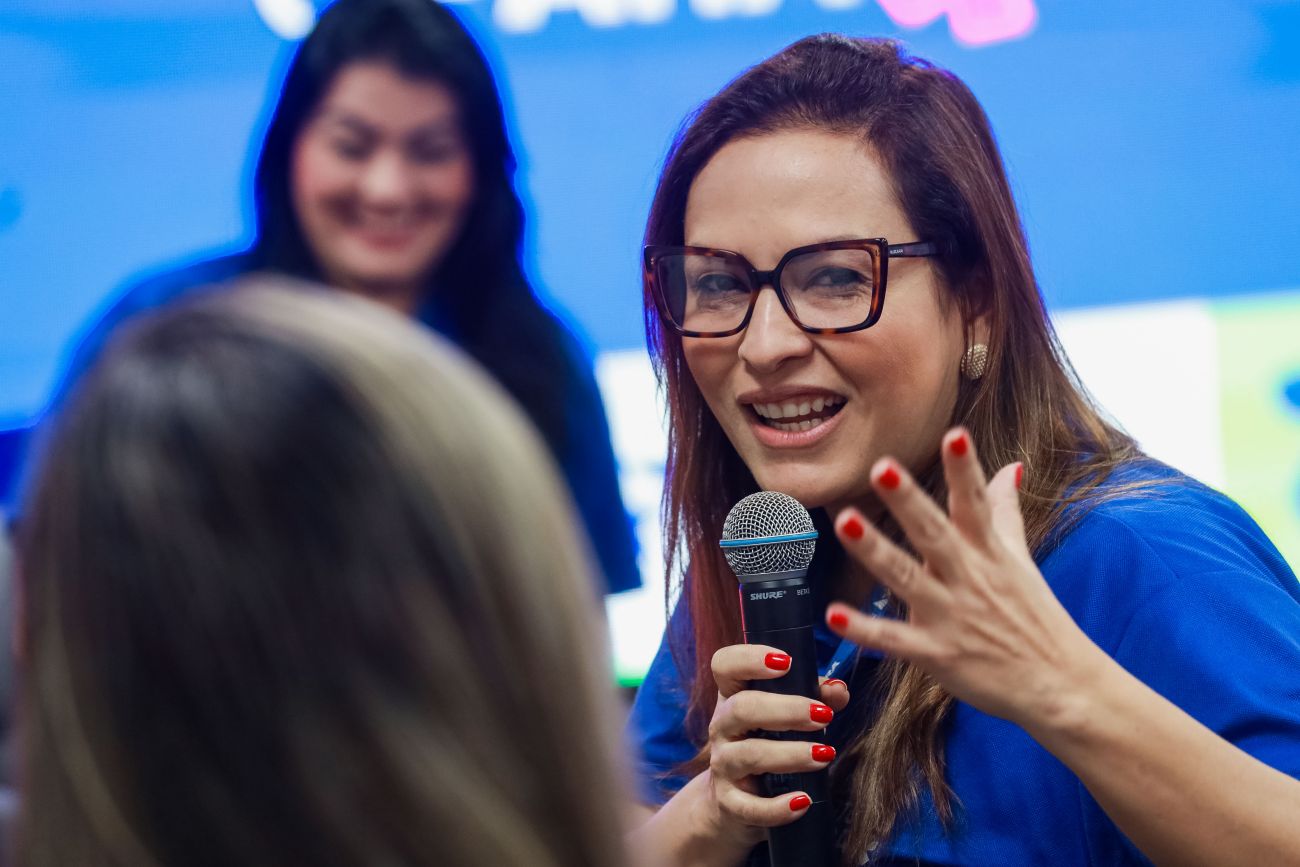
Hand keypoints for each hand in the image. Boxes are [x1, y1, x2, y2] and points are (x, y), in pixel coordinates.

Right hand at [698, 644, 849, 844]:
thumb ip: (815, 697)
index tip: (786, 661)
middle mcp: (722, 726)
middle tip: (824, 716)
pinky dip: (777, 807)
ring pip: (748, 755)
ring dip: (790, 754)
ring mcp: (723, 765)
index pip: (725, 664)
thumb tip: (838, 690)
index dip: (750, 658)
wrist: (734, 802)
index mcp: (733, 695)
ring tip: (825, 754)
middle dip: (786, 709)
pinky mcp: (729, 803)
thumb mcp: (786, 716)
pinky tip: (803, 801)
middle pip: (741, 708)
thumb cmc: (767, 743)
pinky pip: (749, 807)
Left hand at [825, 428, 1105, 729]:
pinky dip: (864, 629)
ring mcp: (950, 615)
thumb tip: (1011, 466)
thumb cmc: (1035, 618)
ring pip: (906, 577)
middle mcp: (968, 578)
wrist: (1059, 686)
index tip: (955, 435)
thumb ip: (1005, 512)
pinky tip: (834, 614)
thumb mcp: (1021, 560)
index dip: (964, 470)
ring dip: (875, 550)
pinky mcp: (936, 653)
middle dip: (907, 500)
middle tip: (880, 467)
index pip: (975, 503)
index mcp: (988, 553)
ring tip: (846, 521)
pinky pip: (893, 639)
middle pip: (934, 532)